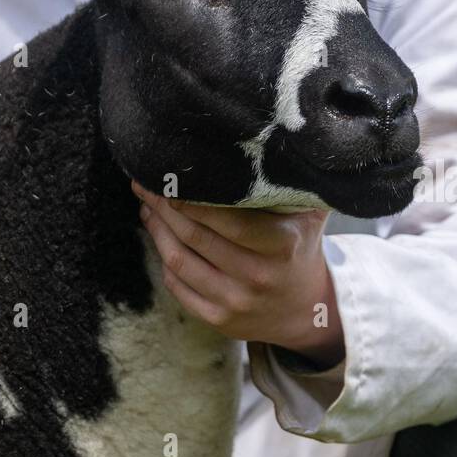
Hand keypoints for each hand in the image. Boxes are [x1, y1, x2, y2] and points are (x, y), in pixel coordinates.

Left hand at [131, 180, 344, 365]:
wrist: (306, 310)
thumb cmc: (300, 247)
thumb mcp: (310, 214)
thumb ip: (295, 182)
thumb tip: (280, 137)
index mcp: (281, 245)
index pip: (230, 220)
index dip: (193, 199)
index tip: (170, 178)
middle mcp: (258, 276)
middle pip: (196, 236)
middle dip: (164, 207)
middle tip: (146, 184)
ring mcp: (236, 301)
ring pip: (180, 261)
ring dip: (157, 230)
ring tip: (147, 206)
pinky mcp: (219, 319)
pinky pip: (178, 286)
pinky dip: (163, 259)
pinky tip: (158, 236)